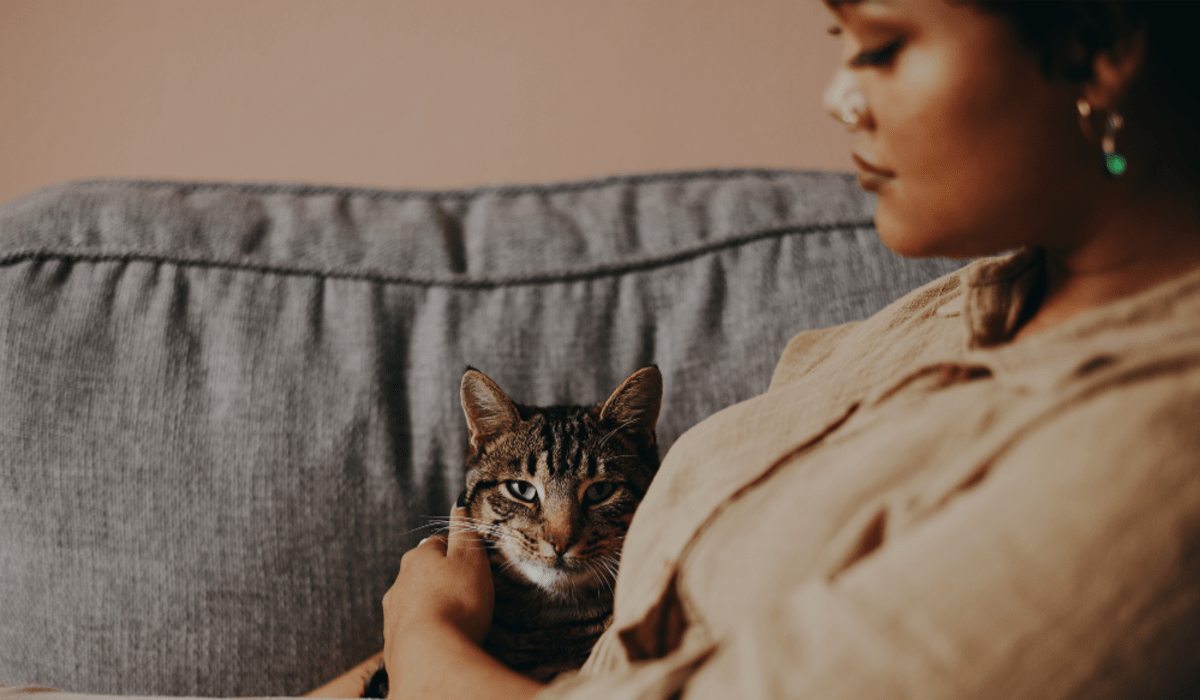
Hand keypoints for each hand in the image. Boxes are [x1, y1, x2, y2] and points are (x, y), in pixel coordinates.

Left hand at [379, 505, 542, 699]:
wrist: (430, 656)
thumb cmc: (457, 602)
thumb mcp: (471, 559)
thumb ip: (464, 530)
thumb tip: (458, 503)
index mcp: (418, 557)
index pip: (438, 544)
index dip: (459, 552)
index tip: (474, 564)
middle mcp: (399, 582)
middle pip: (423, 573)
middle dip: (442, 579)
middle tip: (468, 593)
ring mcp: (393, 613)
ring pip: (415, 602)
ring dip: (432, 606)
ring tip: (456, 620)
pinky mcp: (393, 643)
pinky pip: (413, 630)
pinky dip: (426, 631)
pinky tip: (441, 639)